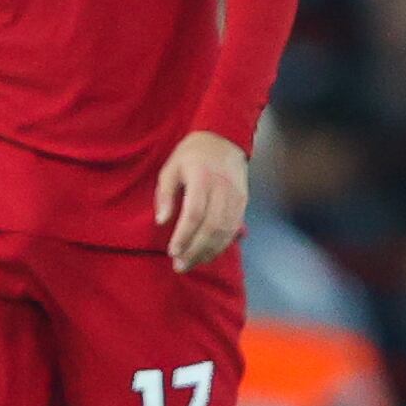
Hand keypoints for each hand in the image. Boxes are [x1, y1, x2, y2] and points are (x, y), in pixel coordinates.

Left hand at [154, 130, 248, 271]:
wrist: (224, 139)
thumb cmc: (192, 155)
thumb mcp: (171, 168)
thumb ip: (165, 194)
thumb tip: (161, 221)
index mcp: (202, 177)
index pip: (195, 213)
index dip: (184, 235)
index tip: (172, 251)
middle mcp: (222, 188)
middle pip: (211, 227)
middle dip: (195, 250)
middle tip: (179, 266)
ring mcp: (236, 196)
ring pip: (225, 231)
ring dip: (208, 252)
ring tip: (191, 264)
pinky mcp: (243, 202)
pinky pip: (234, 229)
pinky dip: (221, 245)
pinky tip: (207, 255)